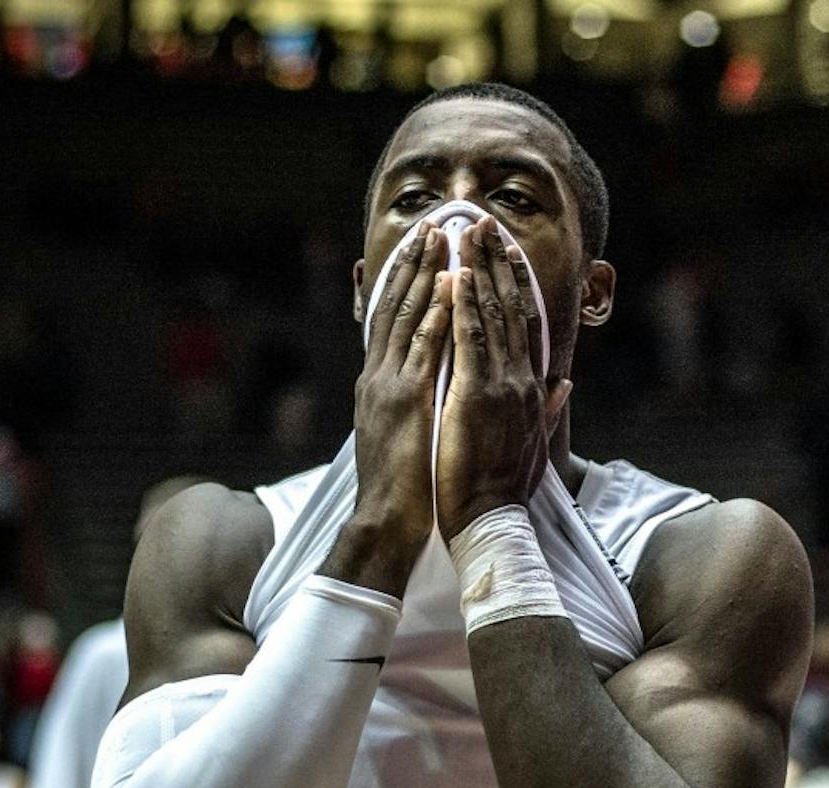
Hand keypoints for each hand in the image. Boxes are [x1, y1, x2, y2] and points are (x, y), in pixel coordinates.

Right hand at [347, 223, 451, 562]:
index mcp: (385, 385)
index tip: (428, 252)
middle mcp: (380, 376)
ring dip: (424, 274)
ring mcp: (389, 385)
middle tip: (433, 225)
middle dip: (415, 265)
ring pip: (407, 317)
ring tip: (439, 237)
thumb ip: (419, 406)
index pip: (398, 323)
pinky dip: (435, 314)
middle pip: (398, 308)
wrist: (388, 522)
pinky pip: (424, 347)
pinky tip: (448, 286)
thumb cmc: (408, 487)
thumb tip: (427, 388)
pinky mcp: (404, 400)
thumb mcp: (410, 436)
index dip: (412, 285)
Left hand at [436, 217, 571, 540]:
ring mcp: (502, 385)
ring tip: (467, 233)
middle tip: (484, 222)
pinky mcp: (477, 395)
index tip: (503, 251)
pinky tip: (455, 276)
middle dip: (497, 261)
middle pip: (511, 307)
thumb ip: (549, 408)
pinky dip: (463, 305)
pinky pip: (469, 340)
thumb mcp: (534, 443)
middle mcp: (522, 380)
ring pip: (492, 315)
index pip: (526, 324)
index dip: (515, 283)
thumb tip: (566, 384)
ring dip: (479, 269)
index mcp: (532, 389)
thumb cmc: (505, 487)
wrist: (491, 517)